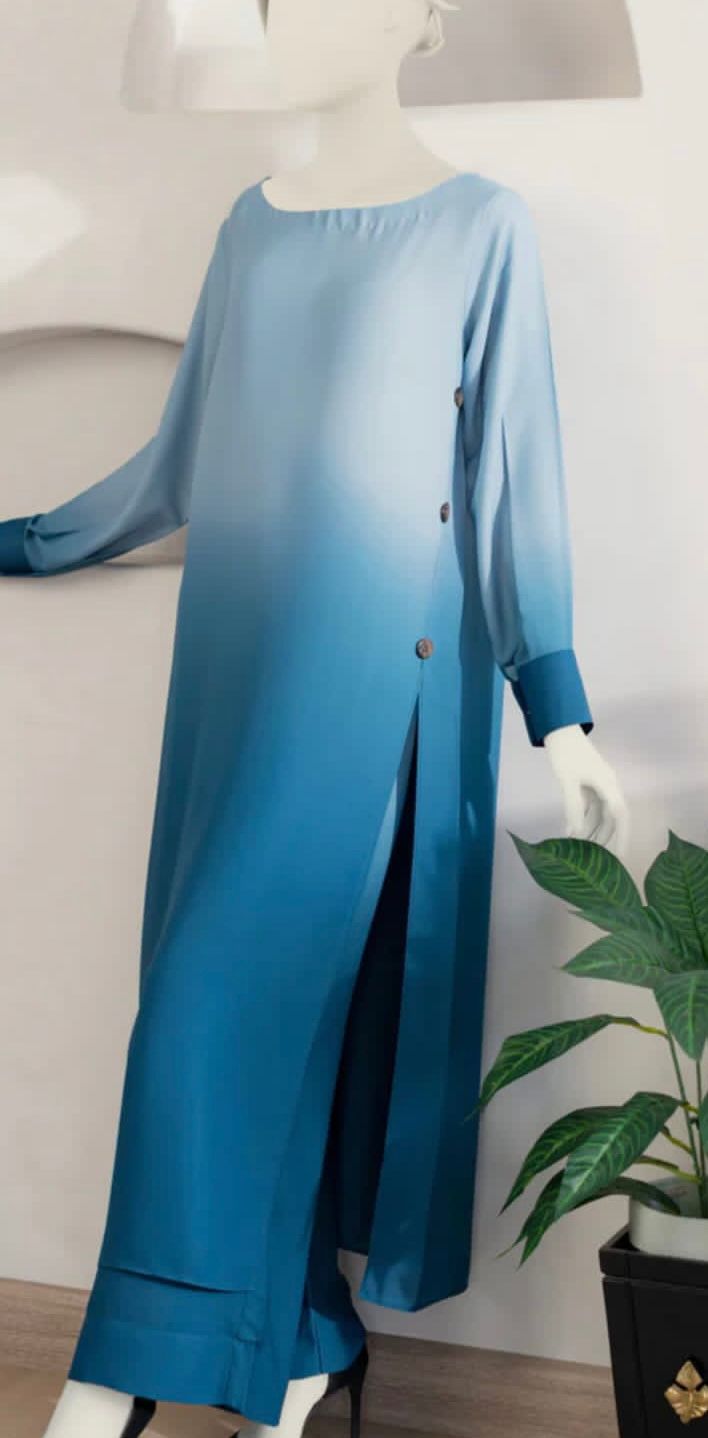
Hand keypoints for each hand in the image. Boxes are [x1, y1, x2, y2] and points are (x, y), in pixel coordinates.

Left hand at [542, 724, 628, 855]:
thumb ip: (574, 807)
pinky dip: (581, 819)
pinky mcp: (588, 784)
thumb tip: (576, 834)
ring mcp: (598, 785)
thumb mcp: (568, 781)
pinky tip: (570, 832)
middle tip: (596, 860)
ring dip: (590, 831)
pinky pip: (589, 807)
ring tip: (578, 849)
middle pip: (611, 819)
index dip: (623, 837)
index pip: (620, 816)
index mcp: (608, 785)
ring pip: (599, 815)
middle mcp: (608, 787)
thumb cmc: (566, 753)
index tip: (621, 857)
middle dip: (604, 838)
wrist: (560, 728)